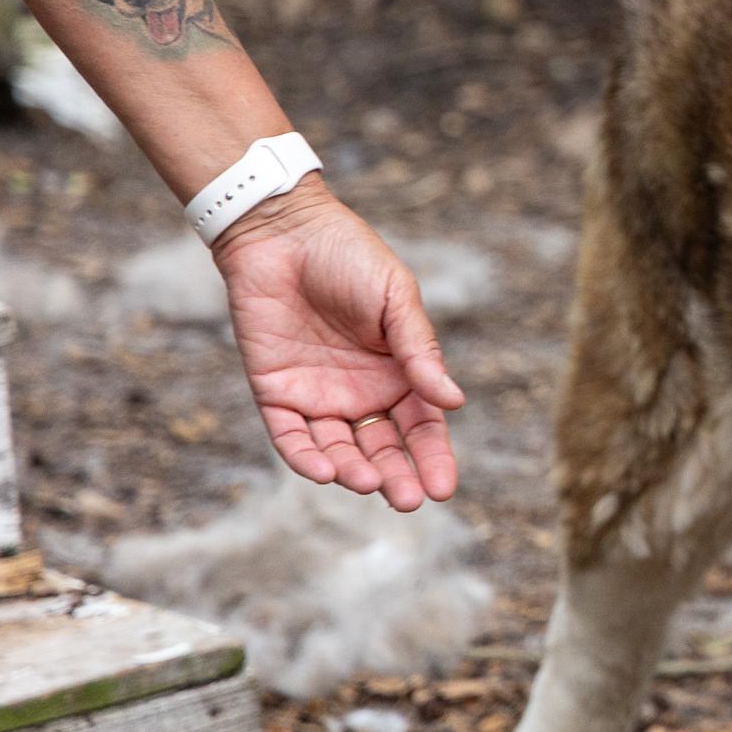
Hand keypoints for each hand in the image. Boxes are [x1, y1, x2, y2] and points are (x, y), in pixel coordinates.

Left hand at [210, 175, 463, 510]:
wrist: (282, 231)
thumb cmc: (349, 256)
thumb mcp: (396, 300)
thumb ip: (420, 352)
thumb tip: (455, 401)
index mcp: (398, 372)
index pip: (422, 427)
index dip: (433, 459)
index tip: (442, 489)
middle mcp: (361, 392)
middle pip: (382, 449)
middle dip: (396, 478)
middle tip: (406, 500)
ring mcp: (318, 395)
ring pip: (338, 451)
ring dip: (353, 472)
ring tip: (367, 482)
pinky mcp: (275, 393)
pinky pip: (291, 437)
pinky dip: (306, 458)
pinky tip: (324, 470)